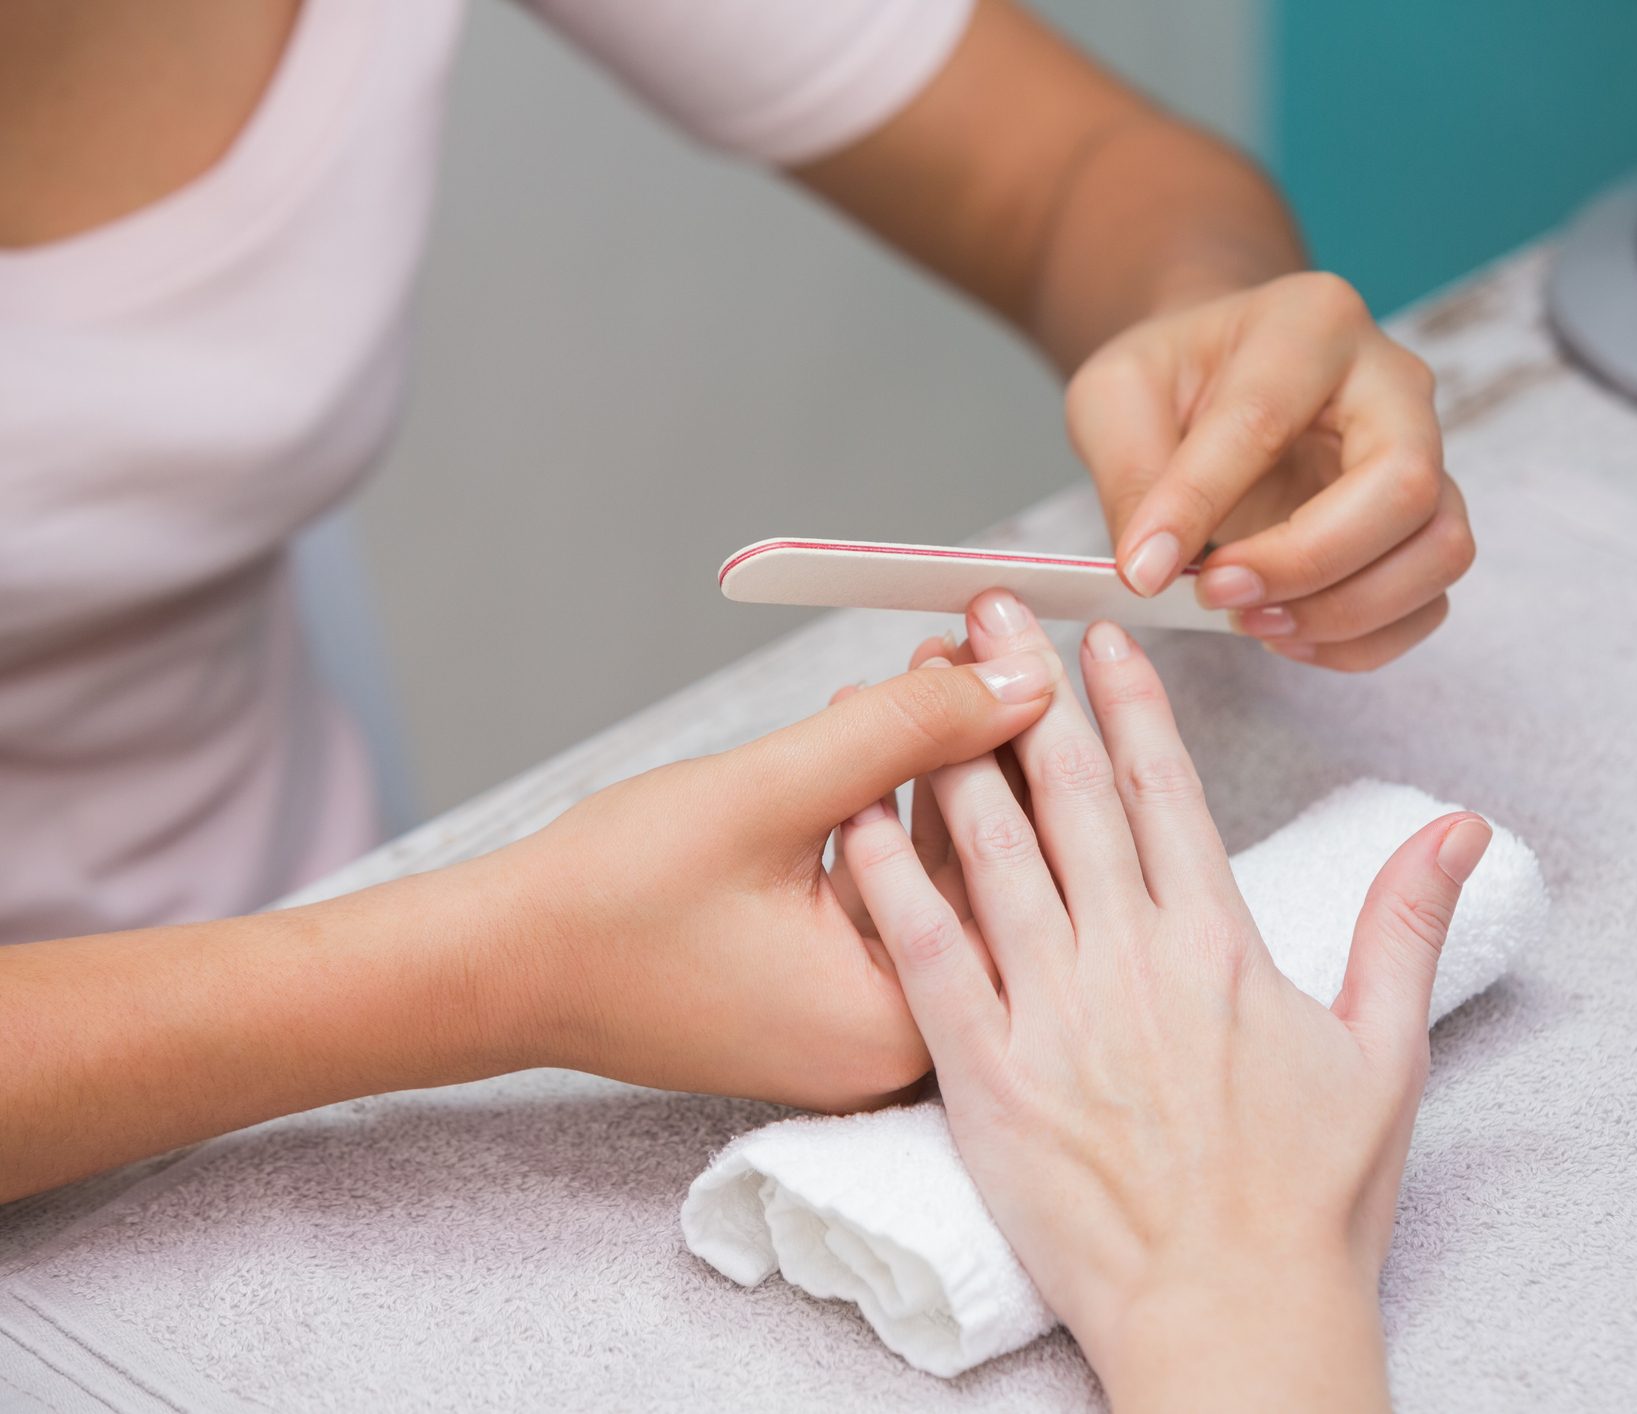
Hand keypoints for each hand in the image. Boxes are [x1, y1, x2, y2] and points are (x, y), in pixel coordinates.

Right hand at [492, 644, 1061, 1112]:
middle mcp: (891, 1044)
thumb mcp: (772, 793)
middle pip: (981, 878)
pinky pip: (882, 896)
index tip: (1025, 659)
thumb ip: (904, 729)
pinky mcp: (818, 995)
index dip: (1022, 755)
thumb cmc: (611, 899)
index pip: (1013, 879)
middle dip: (978, 752)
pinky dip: (882, 816)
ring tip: (925, 665)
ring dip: (927, 771)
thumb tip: (1020, 675)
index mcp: (899, 1025)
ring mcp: (853, 1026)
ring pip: (931, 877)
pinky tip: (871, 729)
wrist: (493, 964)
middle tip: (980, 647)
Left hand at [838, 591, 1490, 1408]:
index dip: (1127, 703)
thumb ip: (1406, 925)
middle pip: (1067, 796)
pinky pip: (927, 958)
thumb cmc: (1311, 1201)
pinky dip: (892, 881)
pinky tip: (861, 818)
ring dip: (955, 754)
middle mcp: (1130, 959)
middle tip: (989, 608)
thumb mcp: (1385, 1054)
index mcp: (1219, 944)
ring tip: (922, 673)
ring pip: (993, 853)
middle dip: (1026, 689)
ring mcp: (1052, 1015)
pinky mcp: (987, 1079)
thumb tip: (1461, 828)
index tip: (1100, 638)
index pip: (1163, 791)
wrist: (1234, 1318)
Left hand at [1067, 271, 1472, 671]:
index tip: (1143, 572)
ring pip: (1439, 549)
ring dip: (1346, 611)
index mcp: (1310, 324)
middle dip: (1306, 563)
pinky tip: (1287, 633)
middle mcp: (1393, 383)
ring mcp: (1427, 454)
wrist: (1223, 378)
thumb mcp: (1116, 397)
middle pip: (1403, 486)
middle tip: (1217, 594)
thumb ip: (1131, 476)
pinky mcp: (1426, 522)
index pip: (1266, 419)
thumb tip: (1152, 571)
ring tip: (1254, 622)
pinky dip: (1362, 640)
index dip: (1200, 504)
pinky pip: (1429, 600)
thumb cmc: (1176, 379)